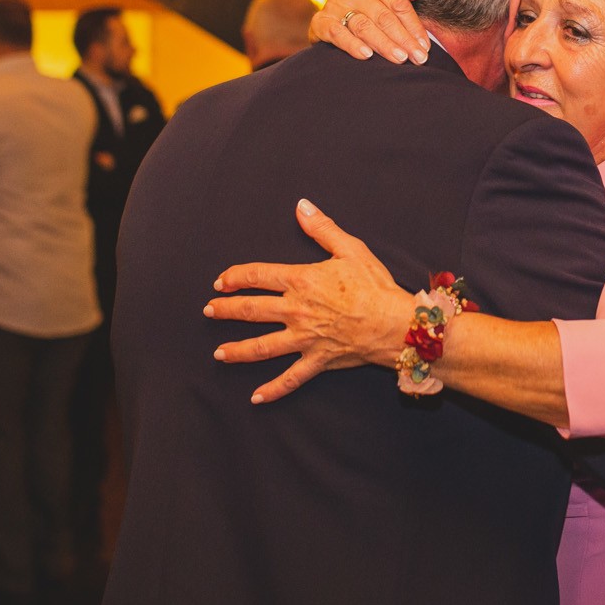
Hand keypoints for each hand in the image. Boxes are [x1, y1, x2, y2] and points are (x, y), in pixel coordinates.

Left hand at [204, 199, 415, 403]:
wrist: (395, 323)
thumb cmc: (375, 285)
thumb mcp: (350, 249)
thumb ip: (322, 228)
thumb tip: (301, 206)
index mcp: (301, 281)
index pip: (257, 276)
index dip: (235, 277)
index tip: (221, 281)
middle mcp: (296, 311)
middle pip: (251, 311)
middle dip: (225, 311)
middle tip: (209, 310)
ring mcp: (304, 339)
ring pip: (261, 347)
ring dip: (237, 350)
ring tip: (219, 353)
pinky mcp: (316, 360)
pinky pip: (290, 378)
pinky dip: (273, 389)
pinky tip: (256, 397)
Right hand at [309, 0, 427, 64]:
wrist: (332, 21)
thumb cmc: (368, 11)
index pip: (399, 4)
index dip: (414, 26)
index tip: (425, 46)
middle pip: (384, 16)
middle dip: (403, 39)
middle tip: (418, 58)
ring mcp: (335, 5)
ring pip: (364, 26)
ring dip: (383, 44)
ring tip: (400, 59)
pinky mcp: (320, 22)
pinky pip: (337, 33)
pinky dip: (352, 45)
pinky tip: (366, 56)